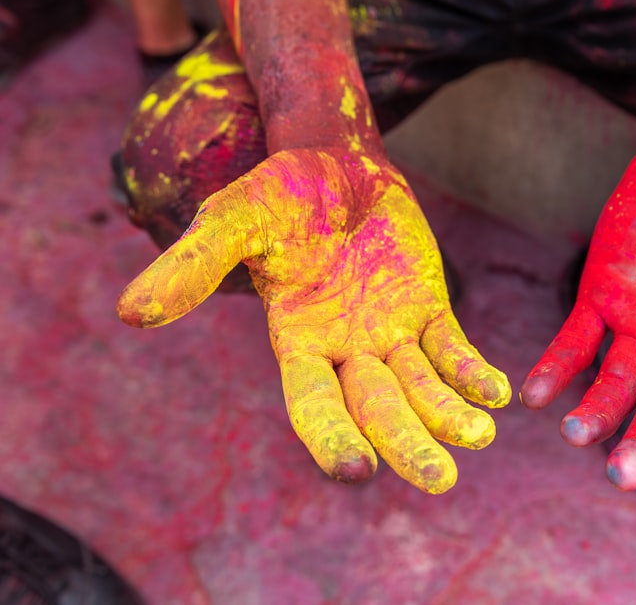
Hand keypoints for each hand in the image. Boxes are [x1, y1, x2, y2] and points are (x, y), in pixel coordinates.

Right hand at [118, 148, 510, 493]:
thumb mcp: (233, 221)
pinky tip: (498, 393)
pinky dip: (472, 372)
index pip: (313, 402)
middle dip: (406, 443)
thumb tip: (131, 313)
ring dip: (449, 415)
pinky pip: (452, 348)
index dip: (330, 435)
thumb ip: (192, 265)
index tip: (356, 469)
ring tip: (479, 437)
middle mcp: (345, 349)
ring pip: (422, 387)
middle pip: (378, 408)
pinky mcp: (427, 308)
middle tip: (439, 479)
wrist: (334, 162)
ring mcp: (390, 332)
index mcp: (297, 342)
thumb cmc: (277, 195)